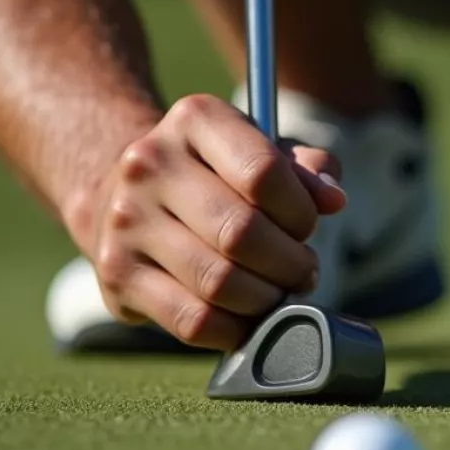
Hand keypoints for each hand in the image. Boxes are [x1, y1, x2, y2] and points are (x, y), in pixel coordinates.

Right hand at [76, 94, 345, 349]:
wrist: (120, 193)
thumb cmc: (214, 175)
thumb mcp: (259, 151)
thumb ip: (306, 170)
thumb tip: (334, 200)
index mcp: (194, 119)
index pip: (264, 172)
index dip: (300, 211)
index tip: (307, 227)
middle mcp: (149, 163)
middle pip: (241, 232)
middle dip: (289, 263)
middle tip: (304, 273)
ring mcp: (126, 219)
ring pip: (218, 282)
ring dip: (265, 300)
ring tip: (279, 294)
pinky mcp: (115, 272)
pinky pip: (191, 319)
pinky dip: (232, 330)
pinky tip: (248, 320)